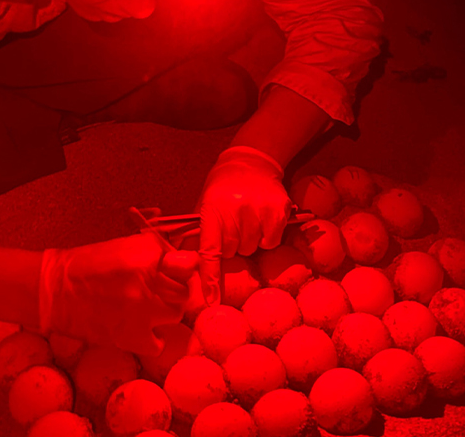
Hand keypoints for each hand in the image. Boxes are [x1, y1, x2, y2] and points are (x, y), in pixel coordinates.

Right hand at [39, 234, 199, 355]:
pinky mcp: (132, 337)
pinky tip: (140, 330)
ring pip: (175, 315)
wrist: (53, 290)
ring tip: (142, 309)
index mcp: (147, 254)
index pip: (189, 264)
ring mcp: (143, 311)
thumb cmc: (87, 265)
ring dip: (162, 314)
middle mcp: (149, 281)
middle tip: (153, 292)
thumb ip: (157, 251)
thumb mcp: (124, 246)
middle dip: (171, 292)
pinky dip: (152, 339)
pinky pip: (160, 343)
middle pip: (183, 292)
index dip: (183, 269)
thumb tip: (186, 260)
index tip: (174, 272)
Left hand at [198, 146, 291, 304]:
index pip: (210, 251)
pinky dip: (267, 237)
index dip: (210, 278)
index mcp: (212, 210)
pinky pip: (272, 242)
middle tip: (232, 226)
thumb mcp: (204, 205)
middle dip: (230, 246)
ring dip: (249, 242)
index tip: (211, 301)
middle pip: (232, 252)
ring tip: (247, 220)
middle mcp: (236, 210)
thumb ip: (197, 234)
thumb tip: (184, 264)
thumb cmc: (222, 189)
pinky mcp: (279, 211)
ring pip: (252, 249)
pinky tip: (263, 220)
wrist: (251, 162)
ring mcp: (259, 210)